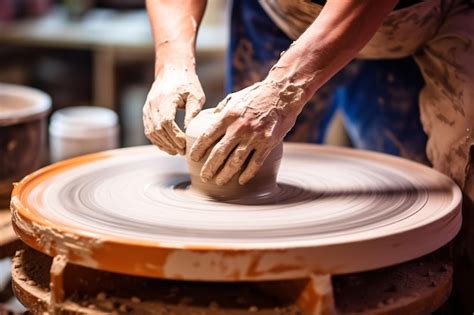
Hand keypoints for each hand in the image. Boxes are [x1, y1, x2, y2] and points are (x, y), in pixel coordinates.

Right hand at [143, 66, 204, 154]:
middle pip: (158, 129)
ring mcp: (147, 109)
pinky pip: (149, 130)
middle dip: (171, 143)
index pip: (166, 122)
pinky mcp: (146, 112)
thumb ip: (194, 113)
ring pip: (151, 132)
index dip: (175, 136)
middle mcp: (153, 104)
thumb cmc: (187, 83)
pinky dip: (157, 141)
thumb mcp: (196, 96)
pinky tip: (168, 147)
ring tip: (177, 151)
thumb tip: (190, 132)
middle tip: (183, 151)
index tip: (185, 144)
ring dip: (163, 144)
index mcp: (165, 99)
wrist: (172, 71)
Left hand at [189, 79, 305, 184]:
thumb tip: (211, 118)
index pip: (207, 136)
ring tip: (219, 181)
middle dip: (209, 167)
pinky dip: (247, 173)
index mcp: (228, 116)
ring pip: (235, 161)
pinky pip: (255, 163)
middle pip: (219, 153)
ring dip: (225, 174)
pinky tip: (241, 180)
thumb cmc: (258, 94)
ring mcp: (254, 137)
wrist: (283, 93)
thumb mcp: (235, 97)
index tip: (192, 158)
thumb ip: (222, 109)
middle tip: (204, 176)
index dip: (198, 149)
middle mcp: (239, 128)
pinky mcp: (268, 143)